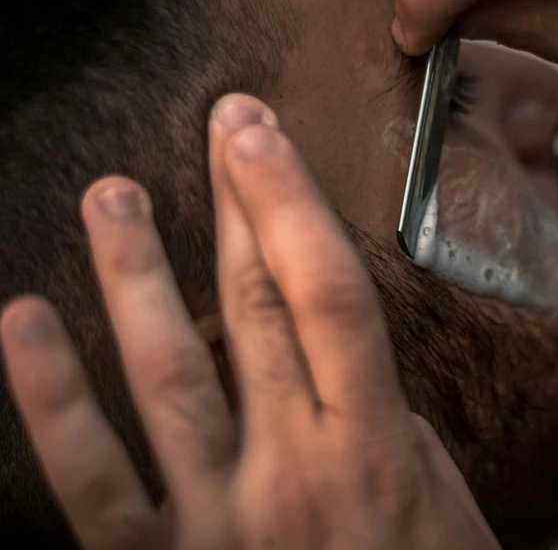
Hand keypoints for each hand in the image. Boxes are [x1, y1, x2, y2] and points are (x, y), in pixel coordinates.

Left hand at [0, 94, 499, 549]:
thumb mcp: (438, 497)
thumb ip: (378, 420)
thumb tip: (328, 361)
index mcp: (374, 447)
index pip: (329, 297)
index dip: (292, 205)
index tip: (262, 137)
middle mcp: (294, 472)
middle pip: (257, 309)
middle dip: (237, 205)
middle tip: (220, 125)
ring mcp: (220, 521)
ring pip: (168, 375)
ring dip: (136, 276)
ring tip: (113, 196)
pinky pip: (92, 483)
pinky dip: (52, 400)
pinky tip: (24, 324)